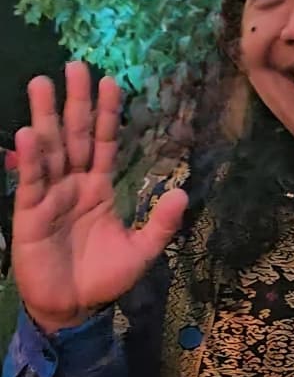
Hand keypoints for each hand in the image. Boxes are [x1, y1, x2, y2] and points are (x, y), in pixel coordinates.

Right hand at [12, 62, 187, 333]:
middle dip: (75, 101)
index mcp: (100, 187)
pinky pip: (30, 181)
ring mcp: (49, 195)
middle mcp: (74, 183)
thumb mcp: (141, 251)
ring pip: (49, 148)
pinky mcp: (28, 213)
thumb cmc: (104, 278)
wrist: (72, 310)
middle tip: (75, 65)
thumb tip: (184, 193)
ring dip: (45, 116)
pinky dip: (29, 158)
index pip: (103, 141)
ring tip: (42, 83)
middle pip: (74, 134)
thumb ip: (161, 224)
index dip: (106, 113)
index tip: (110, 81)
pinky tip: (28, 133)